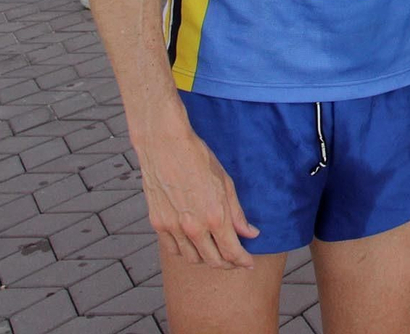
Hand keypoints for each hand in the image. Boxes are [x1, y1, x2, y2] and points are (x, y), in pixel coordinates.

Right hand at [137, 119, 259, 268]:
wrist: (165, 146)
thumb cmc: (198, 159)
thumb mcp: (226, 183)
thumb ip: (237, 213)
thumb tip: (251, 233)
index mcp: (214, 217)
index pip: (232, 251)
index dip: (242, 261)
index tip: (248, 263)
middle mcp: (193, 227)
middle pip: (213, 261)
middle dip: (227, 264)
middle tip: (235, 261)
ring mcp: (173, 228)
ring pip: (192, 259)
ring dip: (206, 259)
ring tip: (215, 252)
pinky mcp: (158, 224)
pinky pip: (173, 249)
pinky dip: (185, 251)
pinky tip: (193, 244)